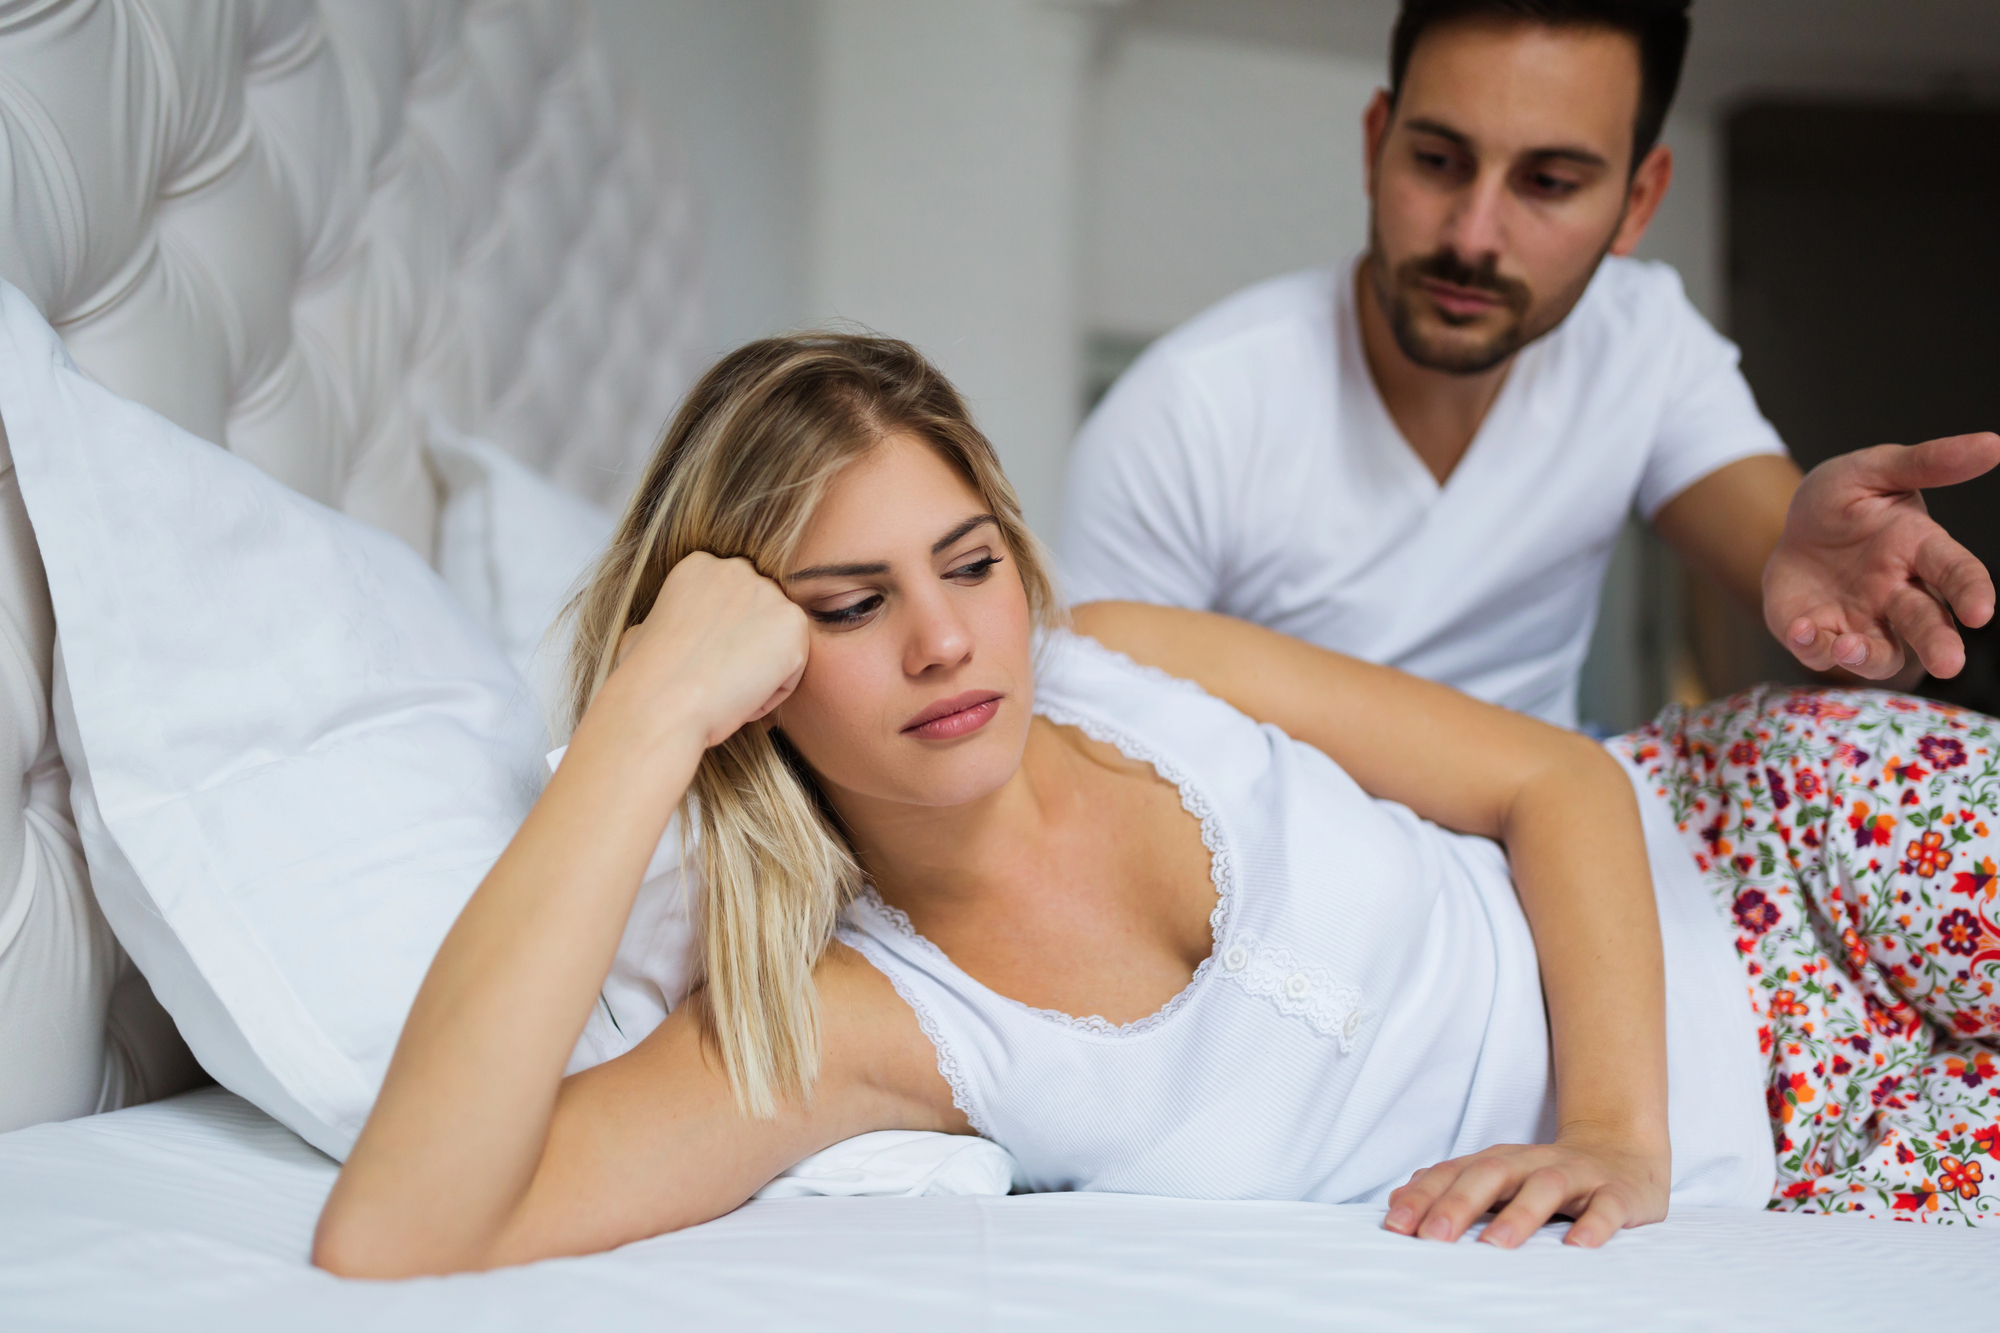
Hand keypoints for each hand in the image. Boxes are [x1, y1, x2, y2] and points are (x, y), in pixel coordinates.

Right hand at [608, 552, 808, 748]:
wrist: (664, 703)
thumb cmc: (646, 678)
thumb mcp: (642, 633)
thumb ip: (668, 620)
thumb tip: (658, 634)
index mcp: (698, 565)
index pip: (731, 602)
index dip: (719, 639)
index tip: (701, 662)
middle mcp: (737, 569)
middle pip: (759, 616)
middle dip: (746, 648)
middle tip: (719, 679)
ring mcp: (769, 594)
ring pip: (778, 643)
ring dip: (760, 672)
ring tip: (726, 691)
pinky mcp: (794, 624)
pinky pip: (794, 668)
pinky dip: (773, 691)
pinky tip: (742, 697)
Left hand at [1381, 1129, 1668, 1248]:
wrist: (1622, 1153)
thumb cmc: (1546, 1177)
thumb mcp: (1498, 1179)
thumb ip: (1451, 1189)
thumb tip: (1397, 1204)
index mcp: (1499, 1161)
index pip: (1453, 1174)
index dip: (1423, 1198)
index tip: (1395, 1226)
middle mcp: (1532, 1163)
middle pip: (1491, 1175)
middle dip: (1459, 1204)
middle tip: (1433, 1237)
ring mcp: (1577, 1175)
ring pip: (1546, 1187)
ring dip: (1519, 1214)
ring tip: (1495, 1244)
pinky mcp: (1616, 1193)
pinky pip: (1607, 1208)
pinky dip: (1594, 1225)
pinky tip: (1579, 1245)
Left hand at [1764, 433, 1999, 679]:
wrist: (1789, 525)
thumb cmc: (1842, 499)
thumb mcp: (1874, 469)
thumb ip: (1927, 462)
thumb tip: (1993, 444)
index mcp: (1920, 549)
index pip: (1956, 572)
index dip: (1971, 591)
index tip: (1981, 611)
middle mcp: (1900, 593)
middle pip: (1927, 624)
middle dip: (1939, 644)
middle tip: (1948, 664)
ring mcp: (1864, 621)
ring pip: (1881, 653)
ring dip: (1870, 656)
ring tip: (1850, 646)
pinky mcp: (1823, 636)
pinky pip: (1822, 651)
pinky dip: (1814, 646)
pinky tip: (1802, 629)